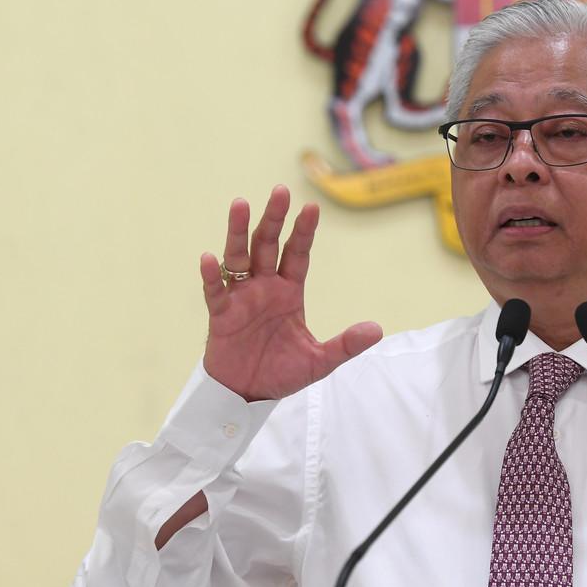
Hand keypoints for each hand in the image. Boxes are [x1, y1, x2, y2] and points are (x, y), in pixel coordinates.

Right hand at [199, 185, 382, 401]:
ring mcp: (241, 299)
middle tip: (280, 191)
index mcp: (288, 292)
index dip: (303, 232)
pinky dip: (212, 276)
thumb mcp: (320, 361)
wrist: (249, 396)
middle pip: (267, 246)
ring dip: (238, 233)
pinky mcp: (221, 315)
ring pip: (238, 258)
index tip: (311, 207)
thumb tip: (377, 329)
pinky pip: (215, 292)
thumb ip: (346, 344)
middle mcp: (264, 288)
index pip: (297, 254)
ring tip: (240, 204)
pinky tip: (210, 258)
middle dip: (273, 219)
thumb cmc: (281, 373)